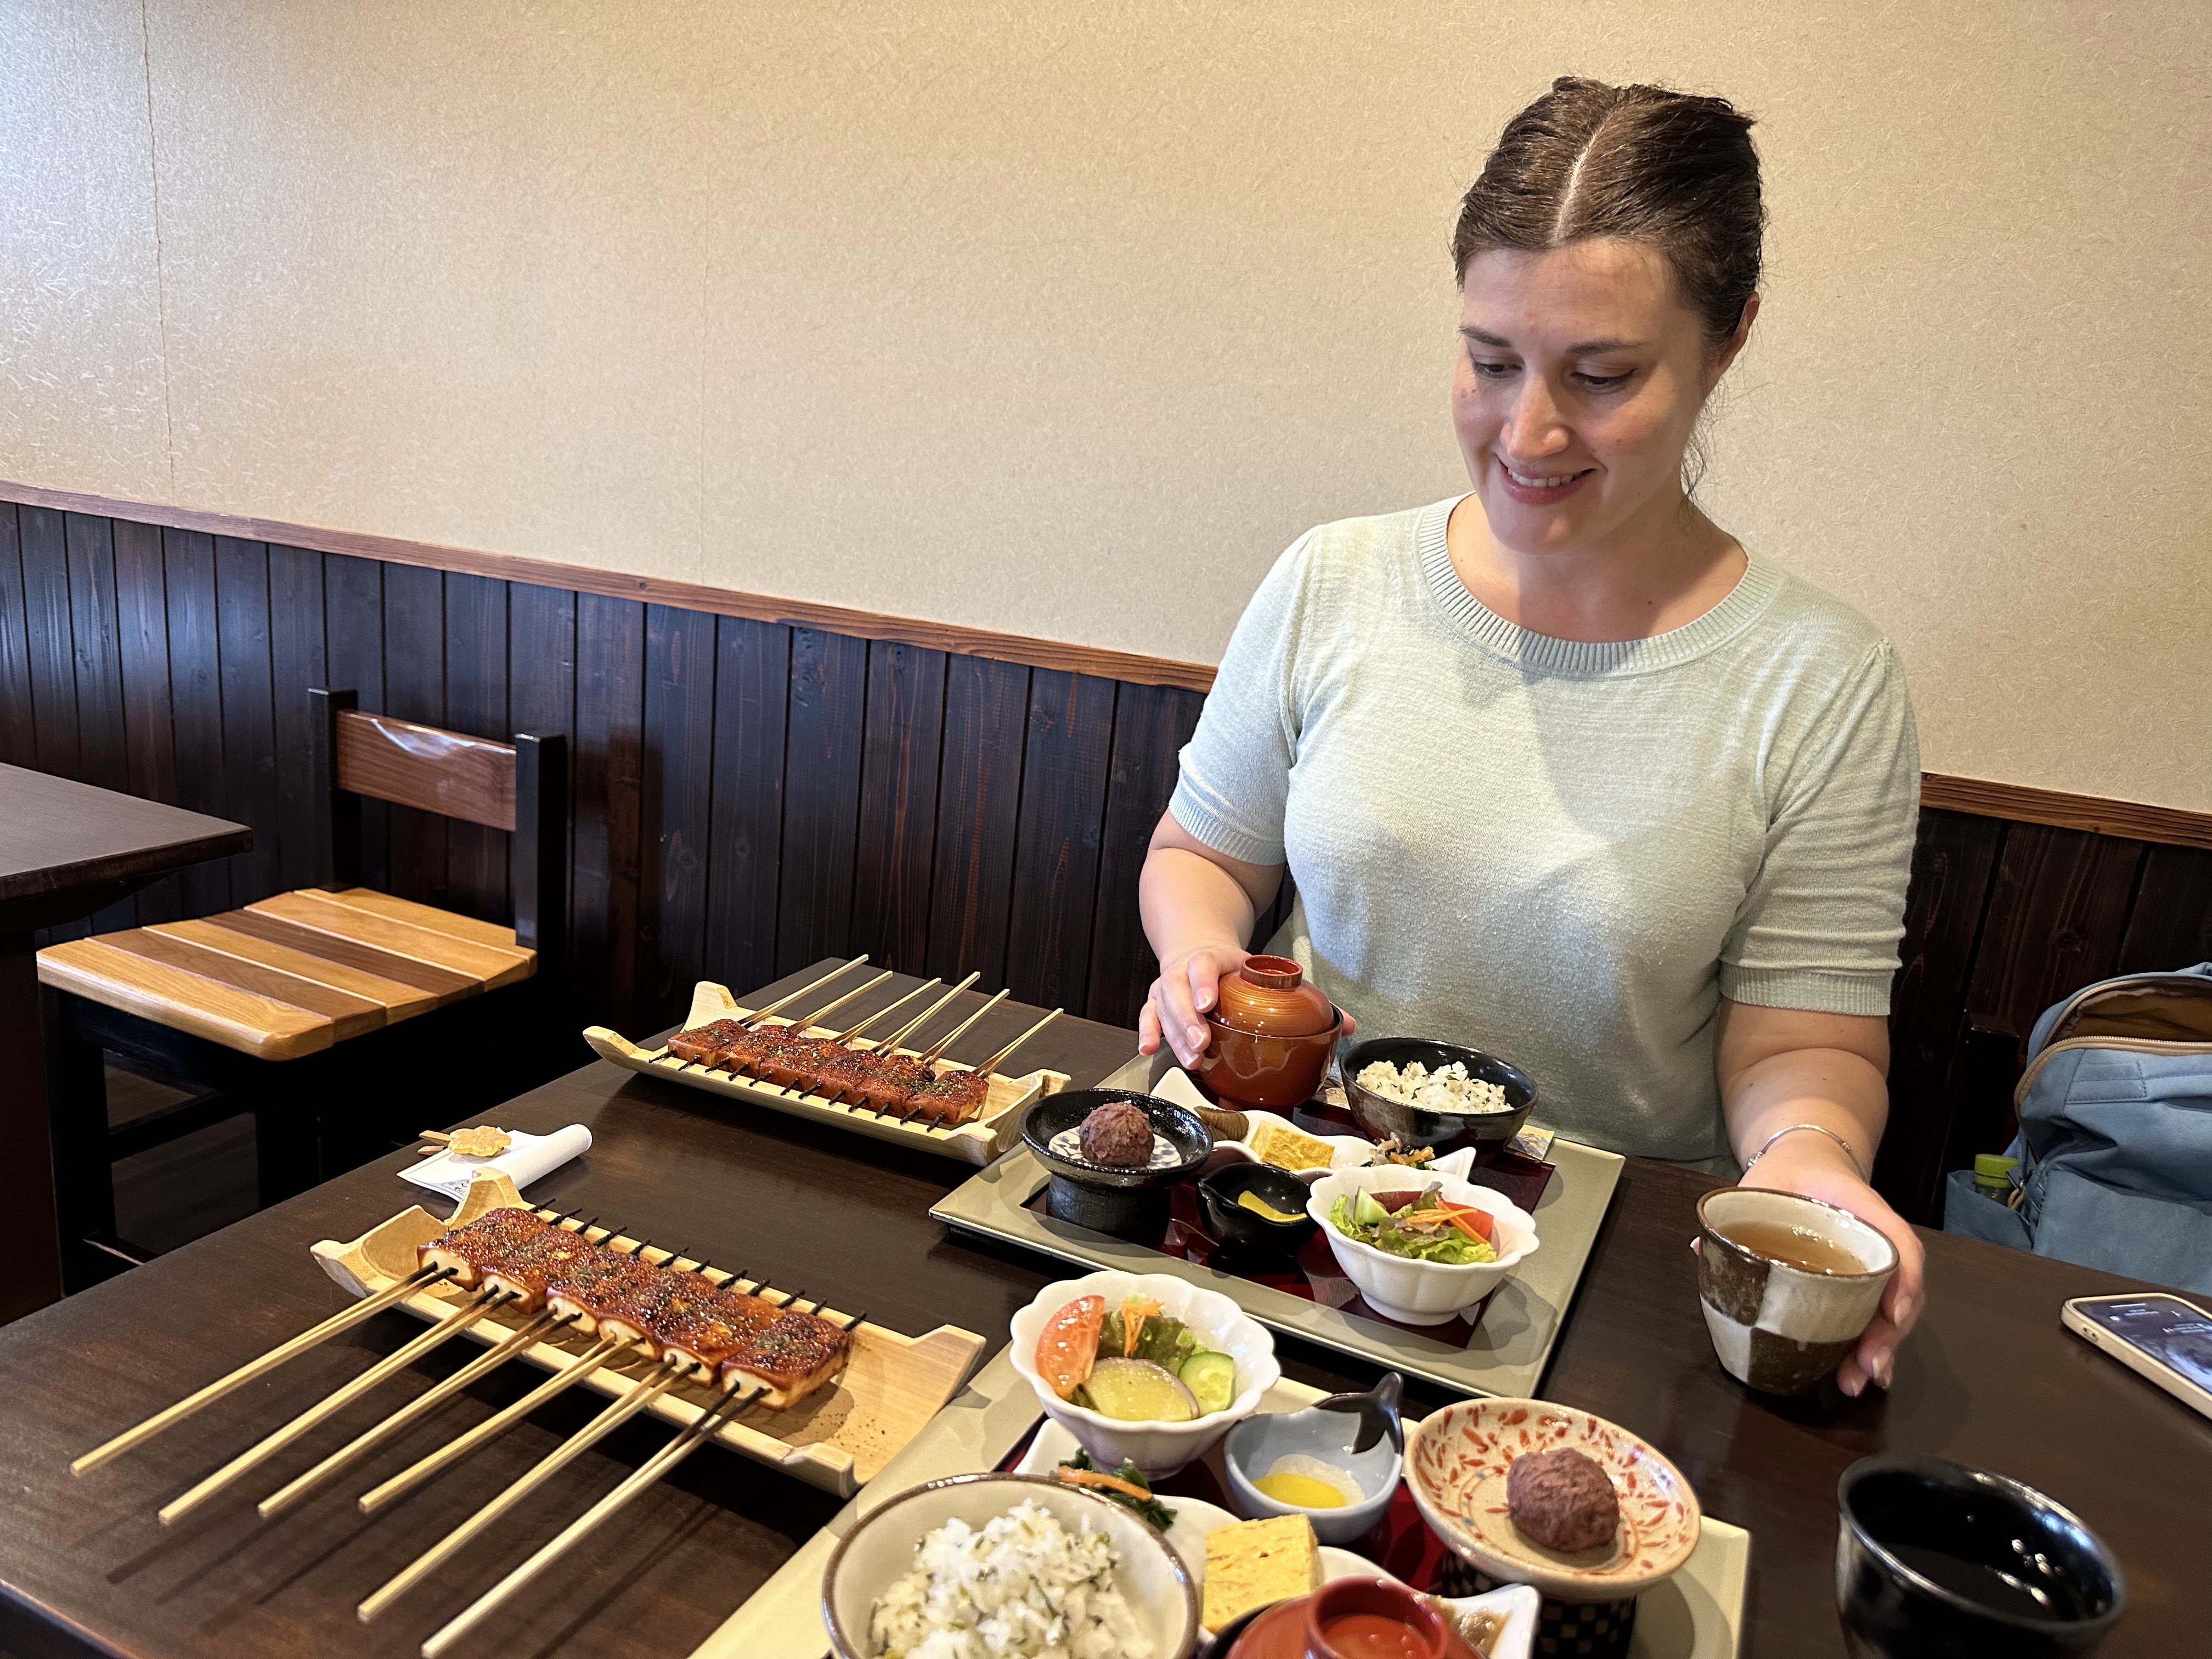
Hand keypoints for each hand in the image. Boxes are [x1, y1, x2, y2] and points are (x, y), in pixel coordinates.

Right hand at [1139, 942, 1250, 1065]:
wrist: (1196, 950)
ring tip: (1191, 1058)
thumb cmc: (1224, 964)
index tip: (1206, 1004)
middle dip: (1187, 1020)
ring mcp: (1164, 986)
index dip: (1203, 985)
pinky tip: (1148, 1049)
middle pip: (1177, 991)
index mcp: (1206, 957)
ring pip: (1162, 1008)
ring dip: (1175, 1036)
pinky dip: (1147, 1033)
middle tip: (1200, 1041)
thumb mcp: (1244, 963)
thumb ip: (1259, 979)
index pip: (1203, 966)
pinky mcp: (1155, 1001)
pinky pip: (1147, 1016)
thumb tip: (1284, 996)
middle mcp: (1180, 970)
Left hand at [1738, 1137, 1924, 1396]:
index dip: (1903, 1280)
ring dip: (1878, 1351)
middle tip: (1866, 1368)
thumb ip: (1740, 1207)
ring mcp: (1873, 1267)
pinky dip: (1866, 1347)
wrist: (1806, 1163)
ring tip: (1854, 1382)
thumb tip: (1701, 1246)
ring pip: (1891, 1313)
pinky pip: (1872, 1317)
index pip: (1899, 1243)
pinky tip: (1854, 1374)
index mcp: (1863, 1210)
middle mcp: (1877, 1243)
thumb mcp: (1766, 1181)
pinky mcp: (1861, 1285)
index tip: (1890, 1314)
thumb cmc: (1790, 1174)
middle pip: (1900, 1292)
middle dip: (1887, 1336)